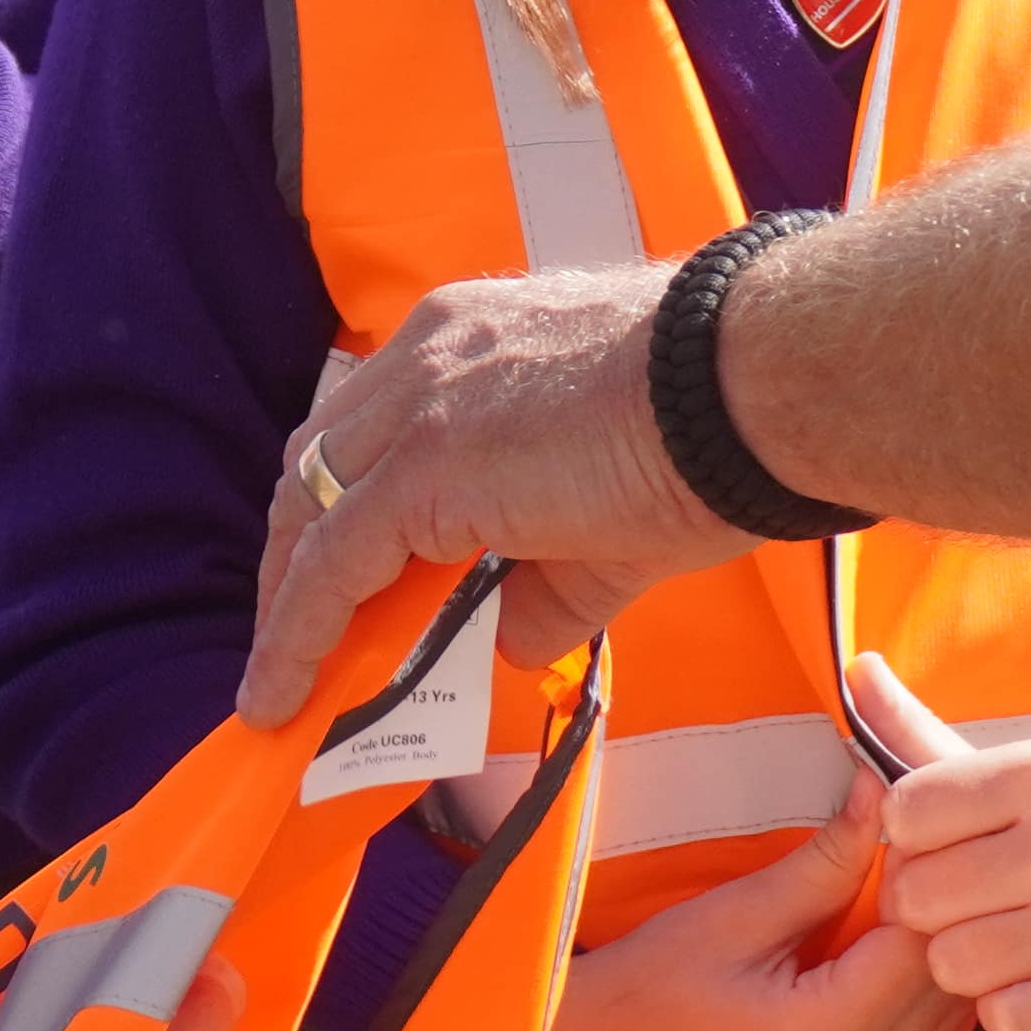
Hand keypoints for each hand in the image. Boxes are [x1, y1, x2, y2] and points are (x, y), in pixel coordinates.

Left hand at [242, 265, 743, 722]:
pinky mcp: (421, 471)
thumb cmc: (714, 431)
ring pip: (312, 507)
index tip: (343, 568)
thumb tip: (503, 642)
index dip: (350, 499)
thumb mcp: (615, 512)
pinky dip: (297, 633)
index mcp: (475, 337)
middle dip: (301, 545)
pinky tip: (283, 693)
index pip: (380, 421)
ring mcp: (421, 408)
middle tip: (303, 624)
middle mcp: (430, 354)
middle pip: (324, 455)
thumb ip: (546, 581)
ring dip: (290, 596)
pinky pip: (331, 566)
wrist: (749, 384)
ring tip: (280, 677)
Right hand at [537, 800, 970, 1030]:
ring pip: (948, 1018)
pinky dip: (925, 990)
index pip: (924, 944)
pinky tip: (899, 940)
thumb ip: (824, 863)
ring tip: (910, 884)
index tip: (917, 821)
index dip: (930, 876)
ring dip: (941, 949)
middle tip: (921, 841)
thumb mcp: (736, 914)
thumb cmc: (646, 988)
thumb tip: (881, 792)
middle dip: (944, 908)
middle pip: (947, 985)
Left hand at [844, 654, 1030, 1030]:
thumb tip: (854, 668)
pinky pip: (1007, 1020)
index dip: (911, 843)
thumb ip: (923, 732)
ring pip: (953, 965)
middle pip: (918, 897)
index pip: (904, 814)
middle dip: (934, 909)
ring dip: (968, 965)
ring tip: (1008, 944)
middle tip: (977, 905)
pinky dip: (1010, 1010)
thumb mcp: (1024, 771)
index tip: (950, 848)